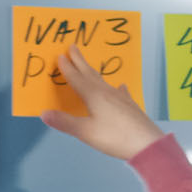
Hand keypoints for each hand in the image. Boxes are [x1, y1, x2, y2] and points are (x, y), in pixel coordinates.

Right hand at [40, 45, 168, 161]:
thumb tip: (44, 113)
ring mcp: (121, 98)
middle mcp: (107, 93)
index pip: (77, 78)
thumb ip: (64, 122)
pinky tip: (120, 86)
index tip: (61, 56)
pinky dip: (116, 87)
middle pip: (90, 74)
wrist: (148, 144)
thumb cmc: (115, 137)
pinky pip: (120, 92)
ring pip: (103, 81)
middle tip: (73, 47)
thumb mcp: (86, 132)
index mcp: (93, 96)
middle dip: (80, 61)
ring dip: (93, 73)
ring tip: (89, 67)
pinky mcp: (130, 106)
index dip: (67, 68)